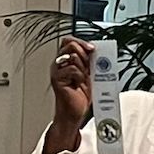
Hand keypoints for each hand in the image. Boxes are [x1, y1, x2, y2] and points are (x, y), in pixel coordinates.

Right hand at [45, 37, 91, 152]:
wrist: (75, 113)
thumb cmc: (80, 95)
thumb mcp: (89, 74)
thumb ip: (90, 61)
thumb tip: (97, 50)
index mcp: (65, 60)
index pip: (69, 41)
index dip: (81, 42)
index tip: (93, 48)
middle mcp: (58, 63)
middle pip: (70, 44)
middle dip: (84, 53)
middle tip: (88, 66)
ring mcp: (56, 70)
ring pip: (73, 56)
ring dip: (83, 67)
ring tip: (82, 78)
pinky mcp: (57, 79)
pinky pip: (72, 69)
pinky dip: (79, 76)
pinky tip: (77, 84)